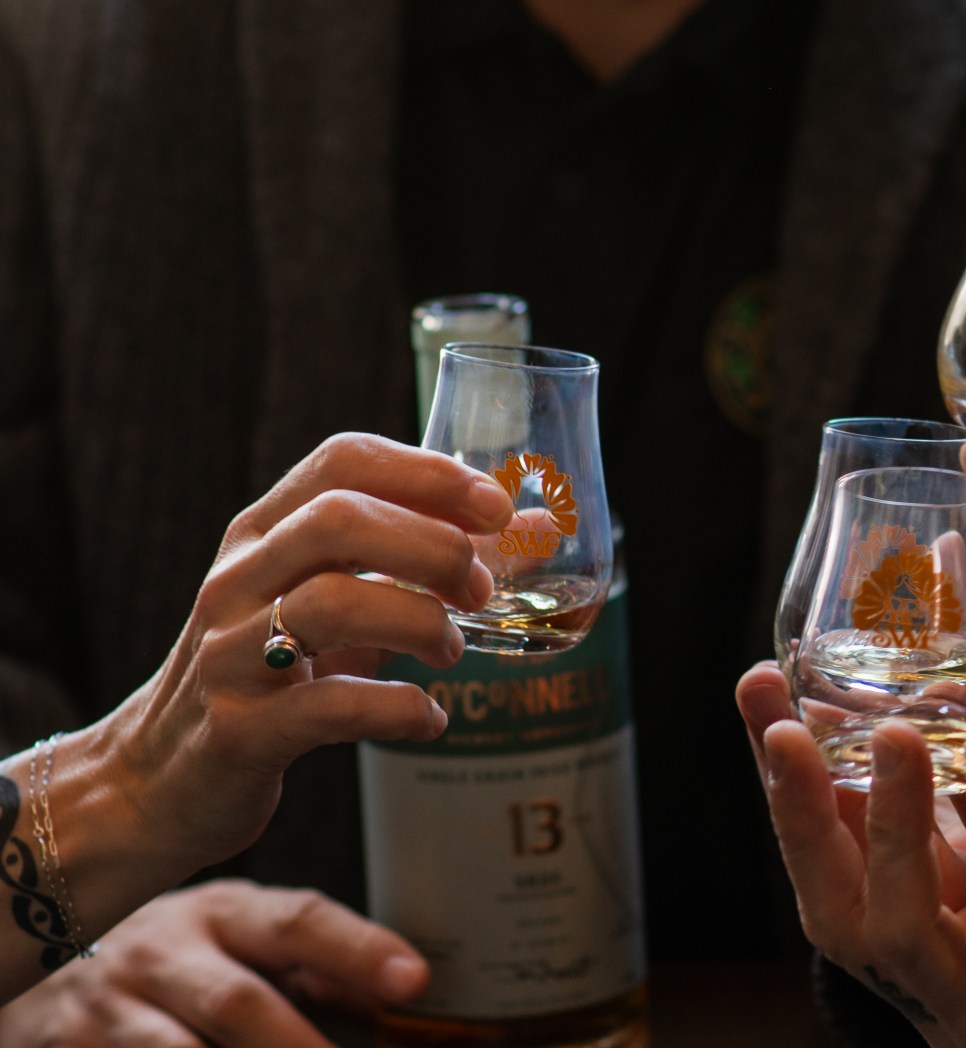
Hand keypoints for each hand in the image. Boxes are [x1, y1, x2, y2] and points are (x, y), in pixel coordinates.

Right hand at [0, 880, 427, 1046]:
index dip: (361, 950)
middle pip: (240, 1002)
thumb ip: (322, 970)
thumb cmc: (179, 956)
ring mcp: (113, 1004)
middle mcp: (167, 951)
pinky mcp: (72, 1046)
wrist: (36, 949)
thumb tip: (413, 997)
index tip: (417, 980)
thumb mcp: (246, 944)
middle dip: (298, 1047)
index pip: (301, 922)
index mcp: (228, 913)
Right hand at [80, 433, 511, 879]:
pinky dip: (398, 709)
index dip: (428, 473)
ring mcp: (228, 655)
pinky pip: (329, 707)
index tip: (495, 507)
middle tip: (479, 591)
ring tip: (451, 651)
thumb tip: (533, 530)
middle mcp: (238, 581)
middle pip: (339, 520)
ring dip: (419, 623)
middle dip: (431, 546)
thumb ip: (417, 567)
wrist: (156, 782)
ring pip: (331, 604)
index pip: (341, 460)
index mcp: (262, 534)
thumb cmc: (266, 676)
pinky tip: (428, 717)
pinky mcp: (238, 731)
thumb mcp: (333, 606)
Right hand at [750, 659, 965, 1046]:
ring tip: (890, 730)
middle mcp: (953, 984)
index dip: (806, 778)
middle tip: (777, 718)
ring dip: (888, 824)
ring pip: (898, 927)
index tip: (764, 689)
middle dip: (798, 812)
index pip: (854, 853)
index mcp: (956, 935)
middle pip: (837, 902)